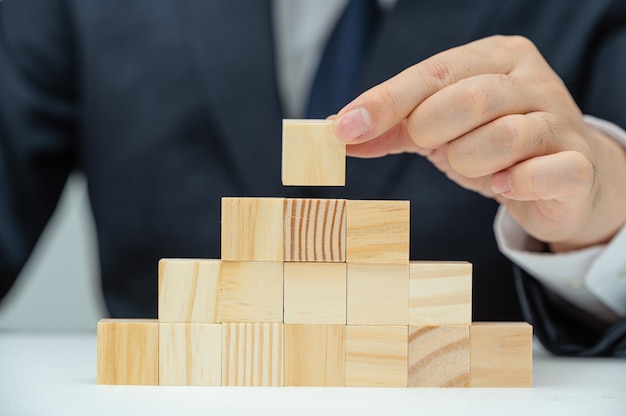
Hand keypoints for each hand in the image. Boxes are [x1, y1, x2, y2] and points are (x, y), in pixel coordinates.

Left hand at [332, 35, 625, 251]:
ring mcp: (559, 120)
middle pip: (468, 97)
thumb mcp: (439, 131)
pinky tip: (502, 185)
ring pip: (503, 136)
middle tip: (433, 148)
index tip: (345, 128)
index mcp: (493, 59)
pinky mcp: (577, 163)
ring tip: (471, 167)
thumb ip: (394, 129)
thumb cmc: (493, 147)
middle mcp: (530, 80)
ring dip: (470, 161)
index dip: (386, 102)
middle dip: (434, 132)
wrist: (563, 178)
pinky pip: (545, 171)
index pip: (432, 73)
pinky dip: (515, 183)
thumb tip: (341, 132)